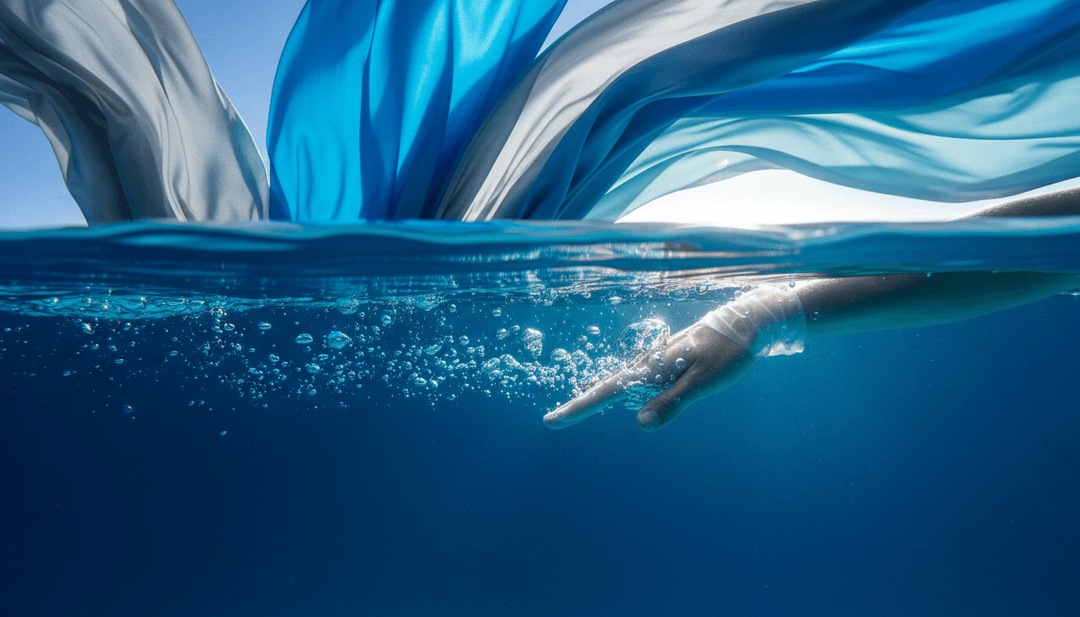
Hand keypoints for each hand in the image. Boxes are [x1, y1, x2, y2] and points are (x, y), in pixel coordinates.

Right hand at [543, 323, 755, 430]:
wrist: (746, 321)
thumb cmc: (729, 353)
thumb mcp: (704, 382)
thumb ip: (673, 402)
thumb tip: (641, 424)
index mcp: (653, 368)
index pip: (608, 392)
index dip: (580, 407)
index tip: (554, 419)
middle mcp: (649, 362)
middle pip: (606, 386)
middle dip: (580, 402)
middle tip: (552, 419)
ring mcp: (656, 359)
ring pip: (619, 379)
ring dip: (595, 392)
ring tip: (574, 403)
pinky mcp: (666, 358)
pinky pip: (634, 374)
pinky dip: (616, 383)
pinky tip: (615, 386)